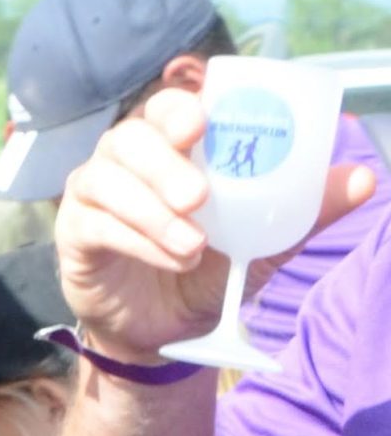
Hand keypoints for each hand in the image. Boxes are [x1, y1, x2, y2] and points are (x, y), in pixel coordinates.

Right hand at [57, 91, 376, 360]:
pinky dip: (135, 240)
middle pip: (129, 137)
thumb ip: (305, 211)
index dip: (176, 106)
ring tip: (192, 245)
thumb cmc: (208, 270)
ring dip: (151, 210)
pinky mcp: (74, 233)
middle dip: (163, 162)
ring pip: (106, 178)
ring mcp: (94, 194)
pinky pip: (96, 223)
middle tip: (198, 196)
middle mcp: (126, 161)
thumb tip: (364, 178)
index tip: (201, 121)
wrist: (164, 329)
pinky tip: (169, 257)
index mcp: (171, 148)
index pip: (164, 107)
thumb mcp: (264, 242)